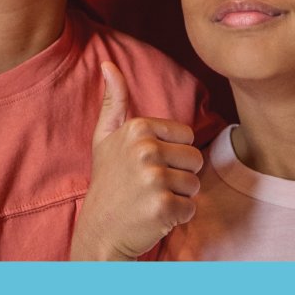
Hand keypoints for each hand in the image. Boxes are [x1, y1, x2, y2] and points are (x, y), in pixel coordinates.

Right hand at [70, 62, 202, 260]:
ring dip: (179, 196)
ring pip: (194, 184)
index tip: (148, 164)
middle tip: (152, 185)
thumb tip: (108, 64)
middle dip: (180, 175)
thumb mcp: (105, 136)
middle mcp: (145, 149)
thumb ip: (114, 100)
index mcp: (137, 128)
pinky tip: (156, 216)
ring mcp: (153, 178)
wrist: (100, 230)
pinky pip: (191, 208)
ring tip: (152, 199)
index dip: (172, 153)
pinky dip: (178, 217)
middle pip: (195, 159)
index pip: (185, 135)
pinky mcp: (163, 206)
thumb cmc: (107, 181)